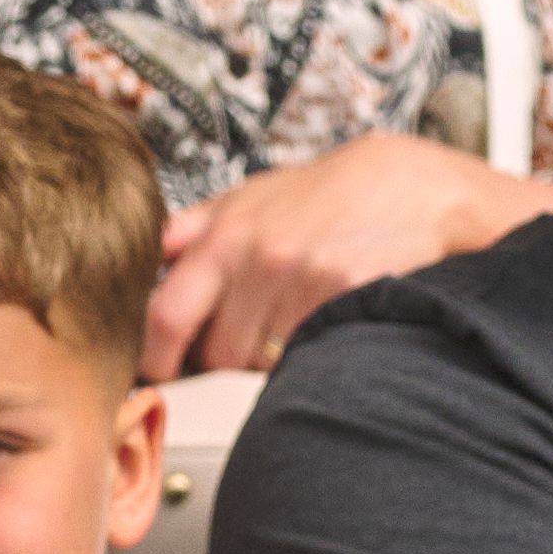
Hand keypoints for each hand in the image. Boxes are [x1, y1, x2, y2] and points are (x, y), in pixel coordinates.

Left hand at [145, 135, 552, 378]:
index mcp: (225, 237)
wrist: (406, 186)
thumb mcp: (248, 198)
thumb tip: (145, 257)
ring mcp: (303, 282)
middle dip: (226, 357)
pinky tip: (321, 320)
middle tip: (247, 338)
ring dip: (271, 356)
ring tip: (291, 320)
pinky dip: (309, 350)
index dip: (158, 354)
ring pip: (263, 361)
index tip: (162, 366)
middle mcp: (258, 259)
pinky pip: (308, 353)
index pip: (166, 315)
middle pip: (218, 352)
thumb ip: (192, 230)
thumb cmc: (323, 196)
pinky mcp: (343, 298)